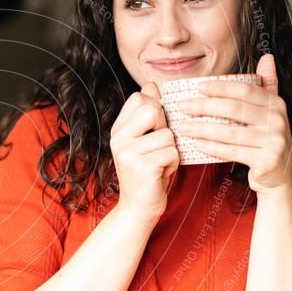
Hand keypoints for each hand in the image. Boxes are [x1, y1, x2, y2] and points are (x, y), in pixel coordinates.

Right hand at [110, 82, 179, 218]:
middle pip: (153, 110)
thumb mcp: (146, 139)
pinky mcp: (142, 167)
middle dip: (164, 127)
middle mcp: (118, 138)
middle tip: (157, 147)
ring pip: (167, 134)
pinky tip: (161, 172)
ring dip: (171, 150)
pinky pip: (172, 152)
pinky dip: (173, 163)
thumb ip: (148, 113)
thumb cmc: (148, 171)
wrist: (139, 207)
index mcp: (118, 129)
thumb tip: (151, 84)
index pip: (140, 98)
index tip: (153, 130)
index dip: (155, 110)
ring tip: (160, 163)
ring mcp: (128, 152)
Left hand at [171, 54, 291, 195]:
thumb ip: (268, 85)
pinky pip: (232, 152)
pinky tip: (197, 144)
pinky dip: (212, 147)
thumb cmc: (266, 140)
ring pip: (230, 132)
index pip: (244, 90)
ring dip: (202, 129)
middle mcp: (277, 120)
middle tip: (182, 106)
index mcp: (276, 104)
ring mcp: (274, 141)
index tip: (197, 87)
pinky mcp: (266, 161)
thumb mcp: (270, 112)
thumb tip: (266, 57)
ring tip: (183, 126)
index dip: (220, 87)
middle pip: (234, 109)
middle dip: (204, 106)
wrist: (278, 176)